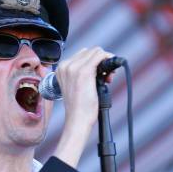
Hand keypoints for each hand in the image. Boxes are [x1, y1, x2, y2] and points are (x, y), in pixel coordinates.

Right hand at [53, 47, 114, 168]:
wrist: (77, 120)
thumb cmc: (78, 107)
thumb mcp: (75, 86)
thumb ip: (81, 73)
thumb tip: (98, 63)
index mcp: (61, 68)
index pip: (83, 54)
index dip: (95, 62)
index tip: (101, 75)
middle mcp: (66, 66)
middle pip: (90, 51)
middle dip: (101, 61)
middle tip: (106, 77)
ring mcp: (74, 68)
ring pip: (97, 51)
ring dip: (106, 62)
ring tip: (107, 78)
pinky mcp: (84, 72)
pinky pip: (100, 56)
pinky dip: (108, 61)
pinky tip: (111, 73)